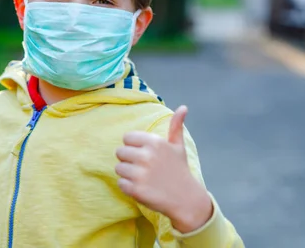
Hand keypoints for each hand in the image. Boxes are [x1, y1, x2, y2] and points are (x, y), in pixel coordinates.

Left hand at [115, 105, 212, 232]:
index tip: (144, 154)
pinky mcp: (135, 190)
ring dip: (127, 174)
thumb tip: (183, 107)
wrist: (185, 198)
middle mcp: (146, 156)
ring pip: (119, 168)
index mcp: (155, 142)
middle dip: (129, 160)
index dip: (134, 146)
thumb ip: (176, 126)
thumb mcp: (178, 146)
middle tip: (143, 167)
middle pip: (120, 152)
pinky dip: (128, 187)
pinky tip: (141, 187)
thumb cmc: (179, 169)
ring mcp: (140, 174)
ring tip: (143, 178)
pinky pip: (120, 183)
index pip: (127, 137)